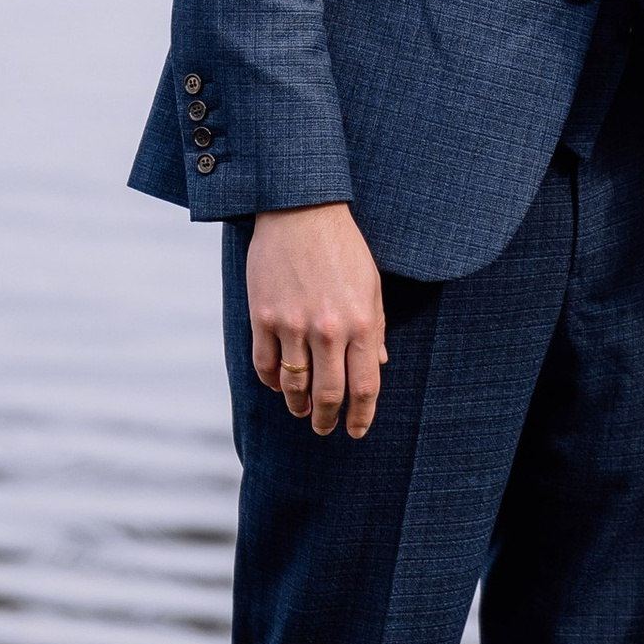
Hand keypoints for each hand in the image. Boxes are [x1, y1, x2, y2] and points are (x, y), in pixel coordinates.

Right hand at [246, 204, 387, 437]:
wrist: (300, 211)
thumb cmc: (342, 247)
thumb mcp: (371, 285)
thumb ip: (375, 328)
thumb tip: (379, 364)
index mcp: (362, 322)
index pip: (364, 386)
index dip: (361, 416)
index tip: (356, 431)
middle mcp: (328, 329)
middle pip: (328, 394)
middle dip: (328, 420)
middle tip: (325, 429)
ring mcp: (293, 325)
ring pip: (294, 386)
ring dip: (298, 406)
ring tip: (301, 412)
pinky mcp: (263, 317)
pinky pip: (265, 364)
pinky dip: (271, 382)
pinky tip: (278, 385)